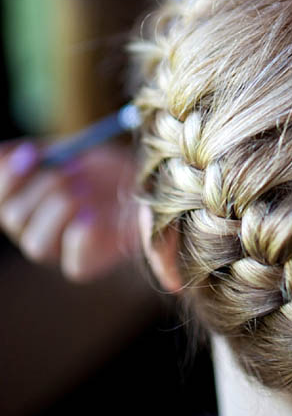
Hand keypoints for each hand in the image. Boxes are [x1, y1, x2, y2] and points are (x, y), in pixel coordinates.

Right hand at [0, 141, 139, 280]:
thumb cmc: (109, 170)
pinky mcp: (90, 263)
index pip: (0, 196)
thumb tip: (3, 152)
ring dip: (58, 209)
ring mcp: (61, 250)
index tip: (32, 153)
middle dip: (44, 186)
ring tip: (85, 190)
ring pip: (35, 244)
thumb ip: (44, 152)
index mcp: (27, 201)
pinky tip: (91, 215)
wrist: (151, 188)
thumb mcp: (76, 151)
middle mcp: (37, 230)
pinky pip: (73, 264)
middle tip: (72, 170)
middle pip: (15, 218)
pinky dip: (79, 238)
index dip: (8, 177)